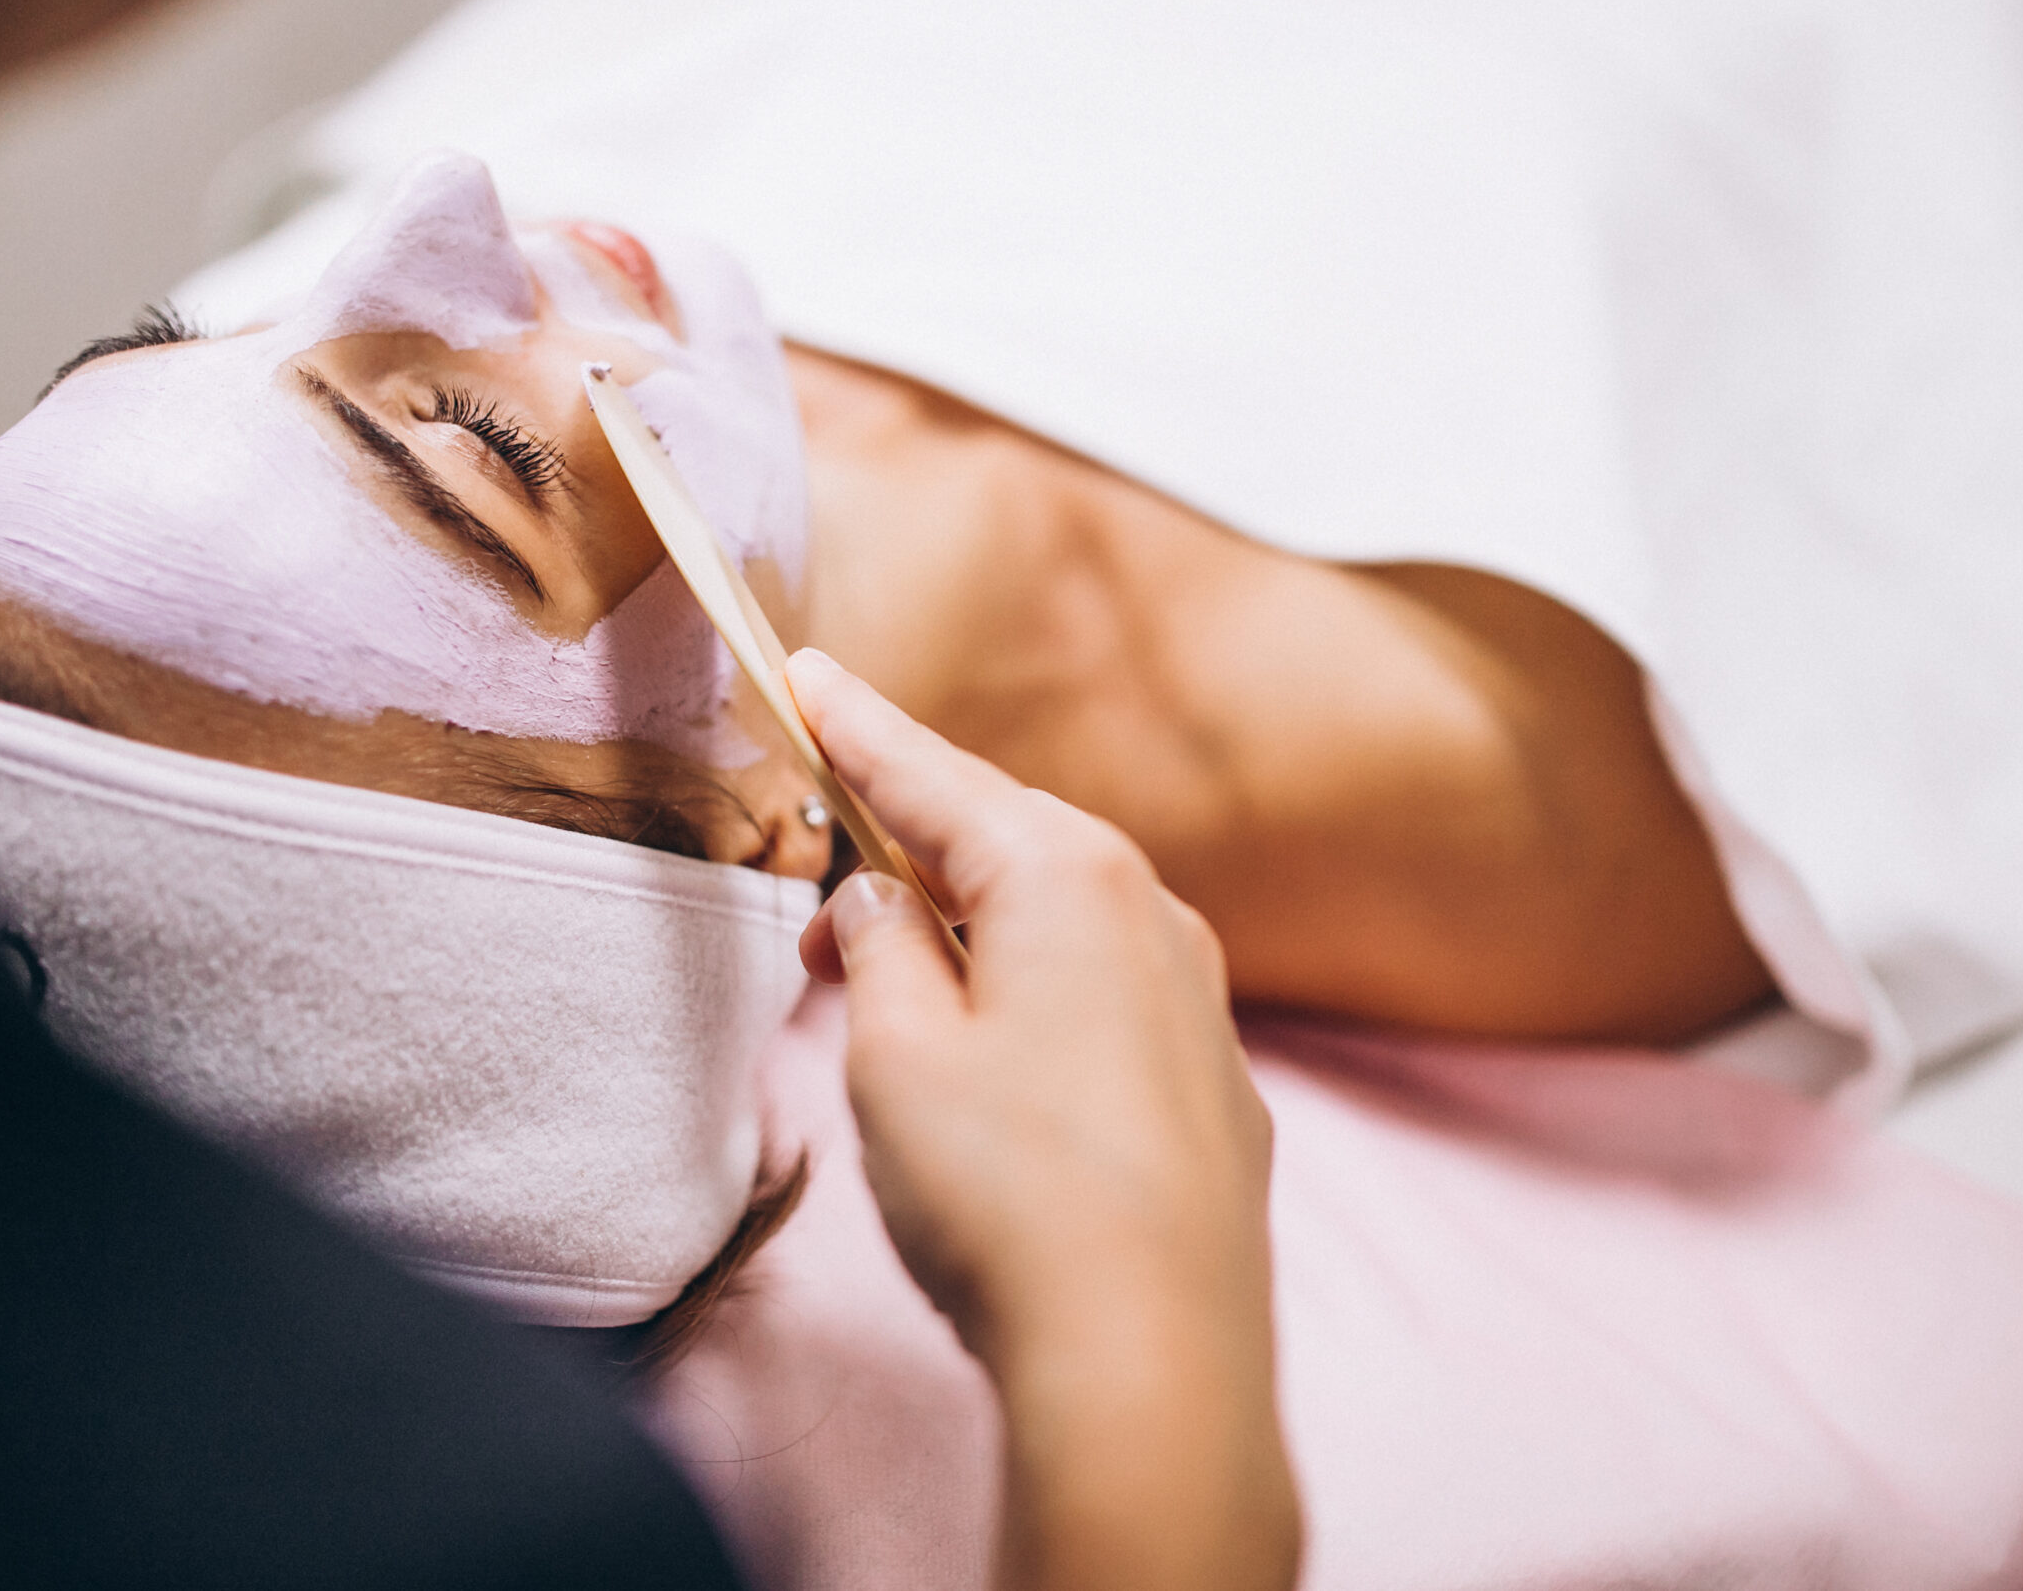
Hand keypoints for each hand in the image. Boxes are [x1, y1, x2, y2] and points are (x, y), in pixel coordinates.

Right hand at [792, 647, 1299, 1590]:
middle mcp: (1153, 913)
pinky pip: (1108, 992)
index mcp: (1067, 877)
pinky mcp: (1215, 1085)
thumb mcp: (898, 1054)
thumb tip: (879, 902)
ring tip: (887, 981)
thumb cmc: (1010, 1194)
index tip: (807, 670)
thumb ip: (880, 953)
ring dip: (970, 928)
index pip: (935, 778)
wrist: (1151, 1352)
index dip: (858, 728)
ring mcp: (1199, 1000)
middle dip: (909, 843)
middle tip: (821, 876)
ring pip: (1061, 918)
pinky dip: (1035, 991)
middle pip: (1007, 838)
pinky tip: (995, 1053)